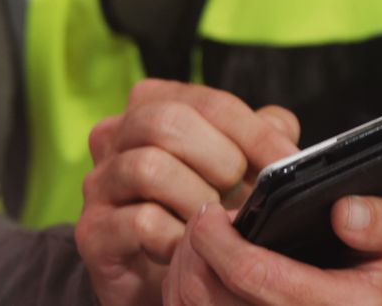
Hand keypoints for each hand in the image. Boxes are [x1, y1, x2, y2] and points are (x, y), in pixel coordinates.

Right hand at [76, 79, 300, 305]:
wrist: (161, 279)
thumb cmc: (201, 211)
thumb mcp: (236, 168)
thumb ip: (259, 137)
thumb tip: (281, 129)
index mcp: (153, 106)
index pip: (208, 102)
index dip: (255, 132)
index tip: (288, 161)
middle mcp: (116, 136)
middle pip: (168, 121)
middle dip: (221, 159)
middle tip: (242, 195)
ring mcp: (100, 183)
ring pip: (149, 167)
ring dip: (198, 200)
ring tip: (217, 224)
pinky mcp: (93, 231)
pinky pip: (141, 222)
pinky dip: (177, 237)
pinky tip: (188, 249)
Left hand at [162, 196, 381, 305]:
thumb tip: (345, 211)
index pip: (257, 277)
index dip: (219, 242)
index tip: (208, 213)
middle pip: (213, 303)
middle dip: (193, 257)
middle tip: (199, 221)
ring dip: (187, 280)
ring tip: (199, 245)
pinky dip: (196, 301)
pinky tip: (206, 275)